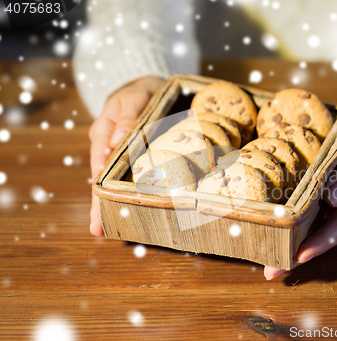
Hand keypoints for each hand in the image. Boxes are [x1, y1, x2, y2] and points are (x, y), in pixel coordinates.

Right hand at [88, 76, 163, 235]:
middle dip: (98, 203)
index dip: (100, 180)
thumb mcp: (135, 97)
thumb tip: (114, 143)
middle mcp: (105, 145)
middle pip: (99, 176)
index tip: (99, 199)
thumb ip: (127, 117)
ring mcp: (114, 153)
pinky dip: (118, 195)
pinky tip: (119, 213)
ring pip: (107, 181)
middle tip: (96, 229)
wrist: (142, 88)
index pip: (100, 158)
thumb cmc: (140, 92)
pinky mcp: (125, 158)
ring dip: (105, 205)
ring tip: (101, 229)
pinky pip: (120, 178)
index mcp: (105, 131)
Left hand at [264, 120, 336, 279]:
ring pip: (313, 230)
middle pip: (321, 237)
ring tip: (267, 261)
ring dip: (291, 246)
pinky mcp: (329, 199)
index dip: (318, 243)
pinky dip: (294, 227)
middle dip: (296, 255)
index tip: (298, 257)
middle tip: (272, 272)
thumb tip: (331, 198)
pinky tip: (276, 234)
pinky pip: (310, 217)